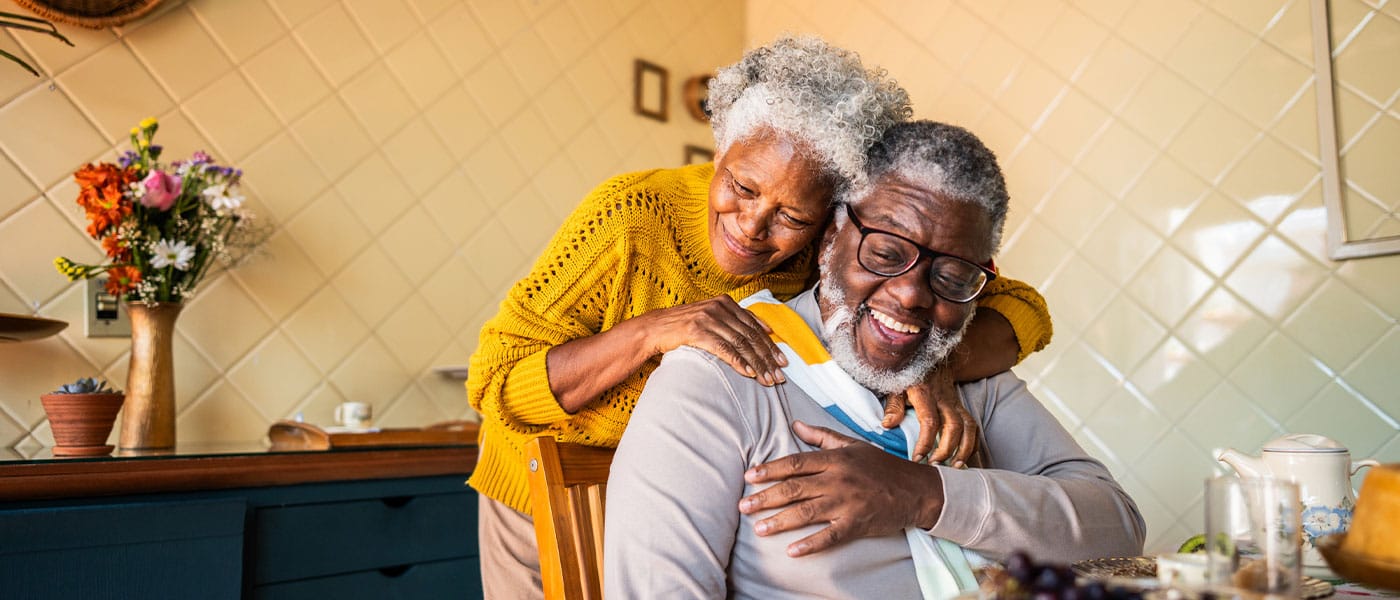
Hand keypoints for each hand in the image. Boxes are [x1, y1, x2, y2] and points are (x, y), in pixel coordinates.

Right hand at [637, 295, 786, 385]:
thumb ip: (735, 321)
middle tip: (779, 375)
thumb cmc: (684, 327)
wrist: (654, 329)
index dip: (770, 345)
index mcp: (725, 303)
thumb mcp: (712, 318)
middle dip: (768, 358)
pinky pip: (724, 349)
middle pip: (751, 336)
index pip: (755, 326)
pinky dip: (738, 362)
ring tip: (767, 379)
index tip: (783, 361)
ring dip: (757, 364)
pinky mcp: (697, 331)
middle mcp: (719, 308)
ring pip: (741, 344)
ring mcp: (708, 318)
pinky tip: (748, 374)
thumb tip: (766, 330)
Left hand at [738, 421, 943, 556]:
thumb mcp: (852, 445)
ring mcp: (847, 502)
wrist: (915, 489)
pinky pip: (830, 536)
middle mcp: (838, 479)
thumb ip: (822, 437)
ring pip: (807, 512)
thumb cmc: (881, 466)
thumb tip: (795, 425)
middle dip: (766, 497)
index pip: (795, 463)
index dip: (770, 470)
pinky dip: (811, 544)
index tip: (749, 477)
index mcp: (835, 459)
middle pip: (795, 488)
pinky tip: (792, 551)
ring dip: (781, 521)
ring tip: (759, 528)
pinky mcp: (857, 523)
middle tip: (743, 507)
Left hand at [880, 366, 977, 465]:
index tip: (917, 458)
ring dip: (965, 448)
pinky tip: (965, 457)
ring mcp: (955, 403)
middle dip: (947, 449)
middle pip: (954, 426)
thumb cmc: (908, 376)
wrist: (928, 358)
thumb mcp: (896, 387)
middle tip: (935, 465)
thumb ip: (893, 406)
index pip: (930, 421)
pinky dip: (972, 443)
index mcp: (925, 395)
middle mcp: (944, 400)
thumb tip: (888, 425)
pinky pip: (973, 426)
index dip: (925, 442)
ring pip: (969, 427)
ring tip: (955, 466)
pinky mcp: (961, 407)